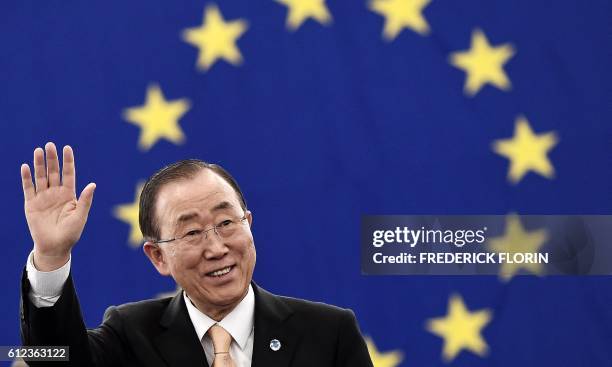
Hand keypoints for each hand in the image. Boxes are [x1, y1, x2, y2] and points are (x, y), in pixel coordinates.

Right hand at [21, 142, 95, 270]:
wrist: (54, 247)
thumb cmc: (71, 233)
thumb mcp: (80, 216)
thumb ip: (85, 200)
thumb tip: (93, 184)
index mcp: (69, 195)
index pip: (68, 174)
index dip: (67, 161)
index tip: (67, 148)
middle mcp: (56, 193)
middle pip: (54, 172)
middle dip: (52, 159)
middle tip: (50, 145)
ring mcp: (43, 197)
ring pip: (41, 177)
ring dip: (39, 164)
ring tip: (38, 151)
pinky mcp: (31, 204)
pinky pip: (28, 188)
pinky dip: (27, 178)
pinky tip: (25, 166)